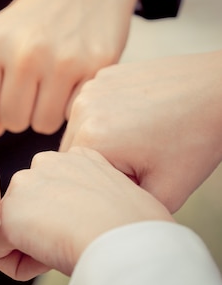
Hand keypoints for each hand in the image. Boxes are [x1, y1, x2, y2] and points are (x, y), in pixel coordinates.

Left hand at [0, 0, 158, 136]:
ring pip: (41, 124)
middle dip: (22, 114)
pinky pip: (72, 113)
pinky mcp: (94, 65)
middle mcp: (22, 52)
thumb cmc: (40, 14)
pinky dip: (72, 106)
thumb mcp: (3, 35)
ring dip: (47, 113)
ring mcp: (60, 60)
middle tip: (34, 93)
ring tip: (53, 88)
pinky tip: (74, 83)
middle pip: (11, 121)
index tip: (8, 94)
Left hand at [0, 147, 172, 279]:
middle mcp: (45, 162)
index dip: (70, 220)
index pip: (54, 192)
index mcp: (77, 157)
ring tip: (67, 248)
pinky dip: (22, 266)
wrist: (129, 240)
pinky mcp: (8, 212)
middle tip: (78, 241)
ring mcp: (23, 184)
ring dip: (34, 246)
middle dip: (45, 230)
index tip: (92, 228)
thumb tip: (81, 215)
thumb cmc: (139, 229)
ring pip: (14, 229)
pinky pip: (0, 252)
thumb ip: (91, 196)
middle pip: (30, 209)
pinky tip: (50, 261)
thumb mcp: (119, 197)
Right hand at [61, 51, 221, 211]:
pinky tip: (140, 117)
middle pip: (76, 153)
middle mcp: (82, 109)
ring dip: (103, 138)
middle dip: (102, 161)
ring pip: (82, 129)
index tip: (139, 175)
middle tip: (141, 157)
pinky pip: (94, 107)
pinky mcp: (103, 76)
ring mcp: (92, 88)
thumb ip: (122, 207)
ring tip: (141, 136)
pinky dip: (110, 116)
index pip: (77, 177)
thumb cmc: (197, 137)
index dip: (107, 183)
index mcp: (91, 139)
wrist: (219, 92)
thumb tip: (101, 208)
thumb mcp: (165, 195)